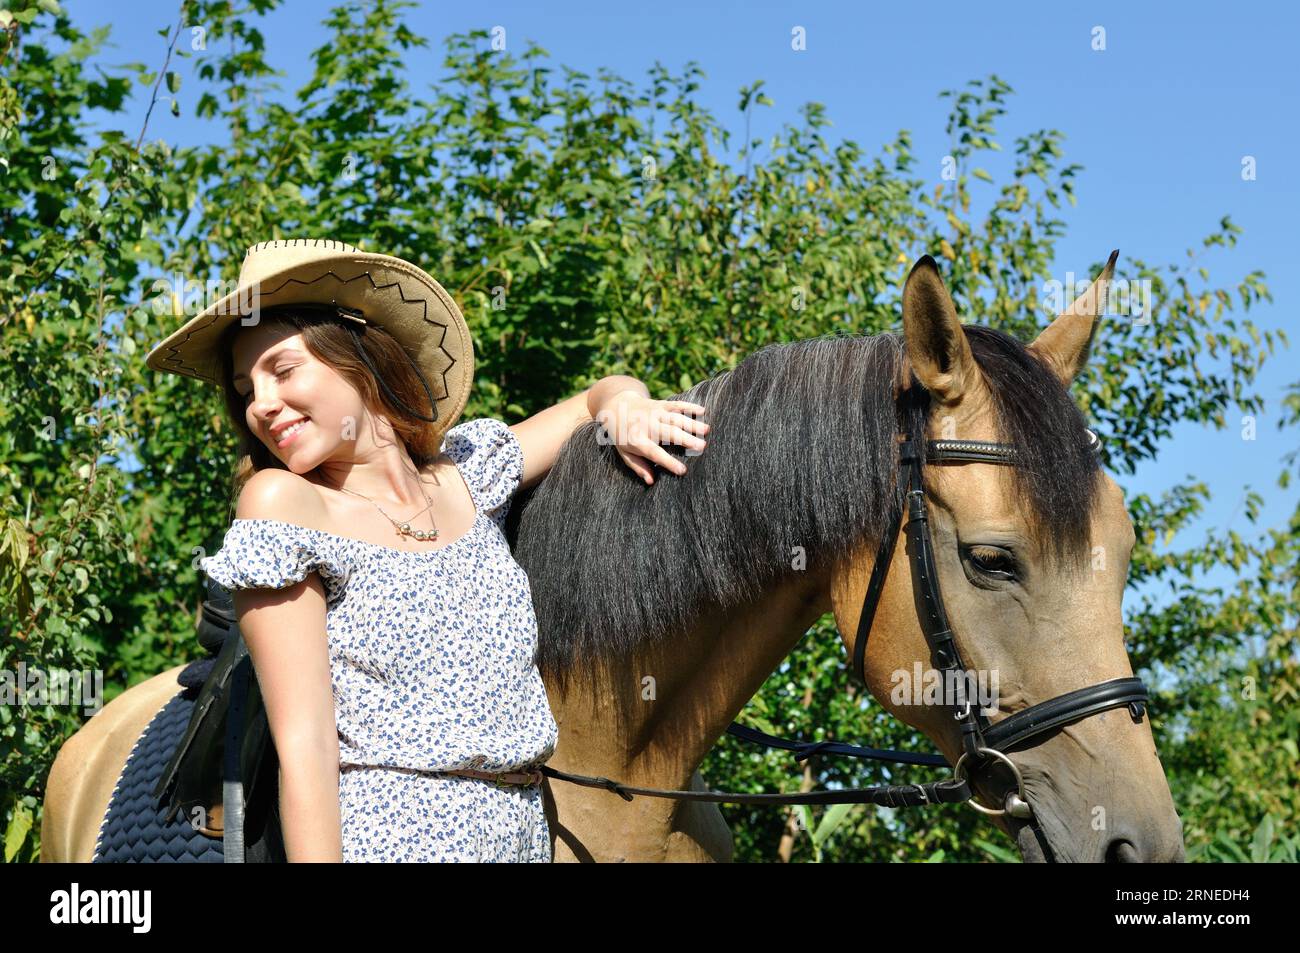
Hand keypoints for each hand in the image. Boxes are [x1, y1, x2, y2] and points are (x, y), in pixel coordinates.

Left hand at [594, 390, 708, 484]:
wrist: (615, 407)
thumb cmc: (622, 436)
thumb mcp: (624, 453)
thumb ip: (638, 467)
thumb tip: (651, 481)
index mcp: (637, 440)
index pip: (654, 453)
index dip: (668, 462)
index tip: (683, 470)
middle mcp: (646, 425)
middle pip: (669, 433)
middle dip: (686, 439)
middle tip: (702, 446)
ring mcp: (654, 413)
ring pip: (675, 418)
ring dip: (691, 423)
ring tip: (707, 430)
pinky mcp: (660, 404)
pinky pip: (676, 405)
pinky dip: (688, 406)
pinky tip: (702, 410)